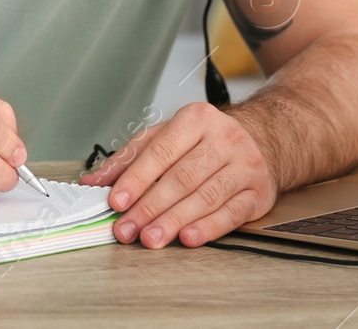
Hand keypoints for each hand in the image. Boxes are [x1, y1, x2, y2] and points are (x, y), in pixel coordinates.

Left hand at [77, 102, 278, 248]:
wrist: (263, 138)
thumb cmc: (206, 140)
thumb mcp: (167, 136)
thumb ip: (130, 157)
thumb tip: (94, 180)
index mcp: (196, 119)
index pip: (161, 151)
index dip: (137, 179)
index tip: (117, 201)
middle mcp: (224, 139)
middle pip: (182, 177)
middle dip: (150, 207)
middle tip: (127, 229)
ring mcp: (245, 165)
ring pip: (205, 196)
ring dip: (174, 221)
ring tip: (150, 238)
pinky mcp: (259, 192)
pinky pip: (232, 213)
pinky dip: (209, 228)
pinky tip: (189, 238)